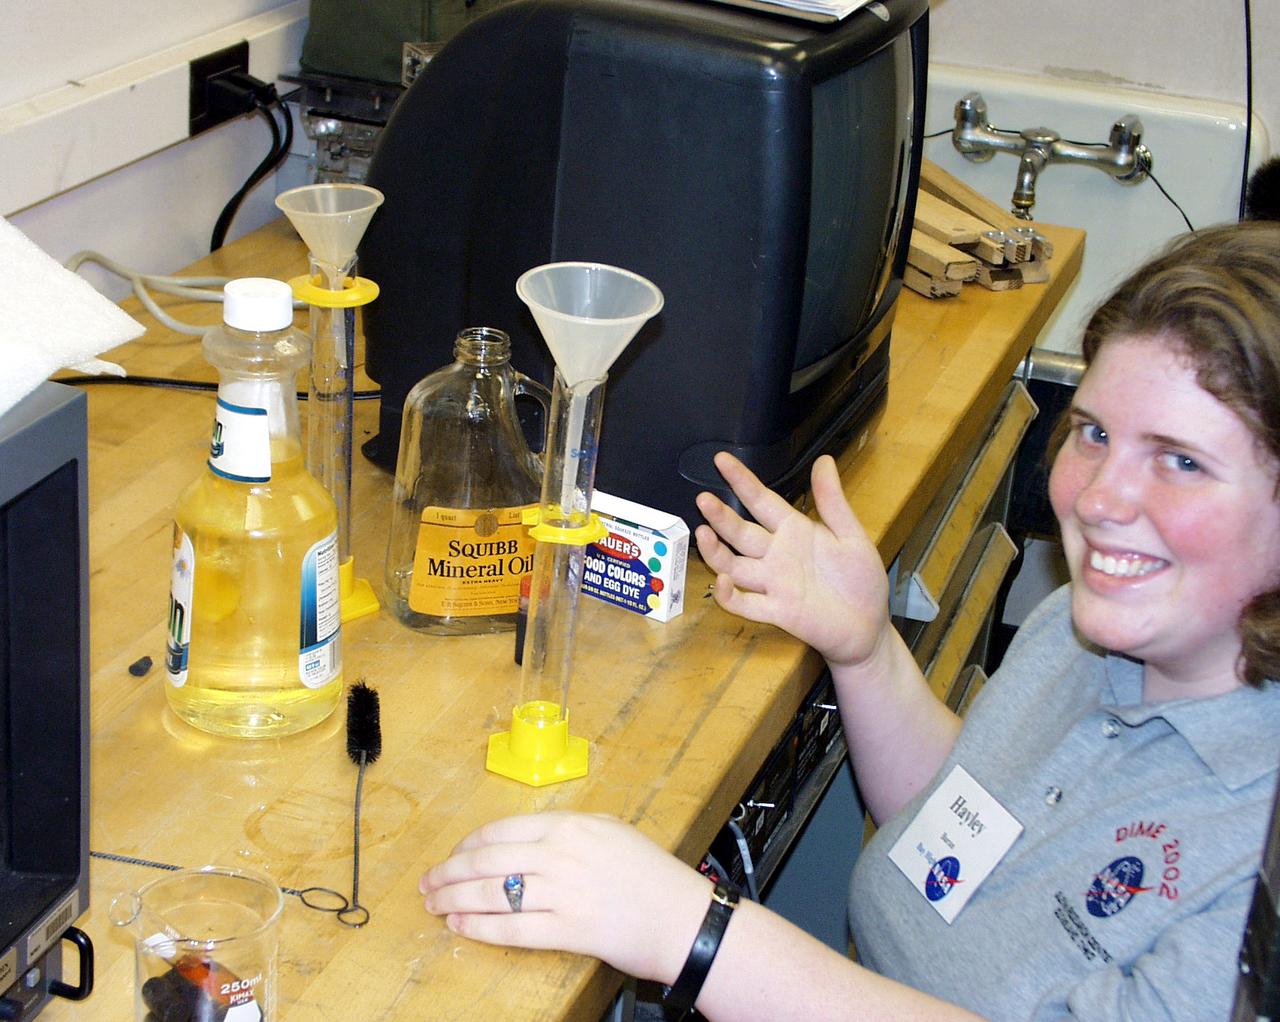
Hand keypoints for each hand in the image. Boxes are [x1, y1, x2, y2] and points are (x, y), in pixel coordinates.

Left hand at [420, 812, 710, 982]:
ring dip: (455, 899)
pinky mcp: (569, 929)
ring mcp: (563, 891)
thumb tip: (527, 839)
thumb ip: (568, 830)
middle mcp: (561, 853)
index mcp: (569, 825)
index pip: (500, 831)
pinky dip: (480, 928)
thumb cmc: (652, 875)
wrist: (684, 917)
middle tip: (428, 882)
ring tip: (435, 905)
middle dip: (448, 872)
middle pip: (486, 860)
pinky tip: (461, 927)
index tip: (452, 855)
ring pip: (492, 893)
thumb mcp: (610, 831)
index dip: (466, 845)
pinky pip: (512, 929)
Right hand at [695, 452, 889, 668]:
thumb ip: (833, 501)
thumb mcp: (852, 535)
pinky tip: (722, 581)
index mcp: (795, 531)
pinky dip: (729, 595)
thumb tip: (824, 461)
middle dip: (721, 516)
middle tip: (703, 499)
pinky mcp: (777, 611)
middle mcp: (777, 555)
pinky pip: (744, 603)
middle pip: (741, 532)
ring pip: (734, 565)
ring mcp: (774, 583)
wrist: (869, 626)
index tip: (722, 460)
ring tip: (703, 533)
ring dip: (716, 551)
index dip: (741, 480)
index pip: (762, 501)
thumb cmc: (861, 581)